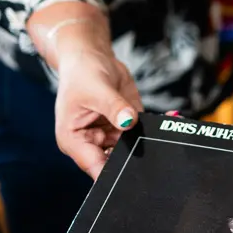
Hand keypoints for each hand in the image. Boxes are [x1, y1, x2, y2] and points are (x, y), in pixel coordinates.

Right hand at [55, 47, 143, 179]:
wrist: (92, 58)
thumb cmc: (81, 73)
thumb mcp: (96, 89)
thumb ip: (114, 107)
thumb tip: (129, 121)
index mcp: (74, 141)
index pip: (95, 167)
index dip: (114, 174)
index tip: (131, 171)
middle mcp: (91, 143)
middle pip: (115, 163)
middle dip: (132, 157)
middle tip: (144, 144)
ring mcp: (110, 136)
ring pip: (131, 151)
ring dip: (144, 142)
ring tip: (149, 127)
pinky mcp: (125, 127)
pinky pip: (140, 135)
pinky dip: (151, 129)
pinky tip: (159, 118)